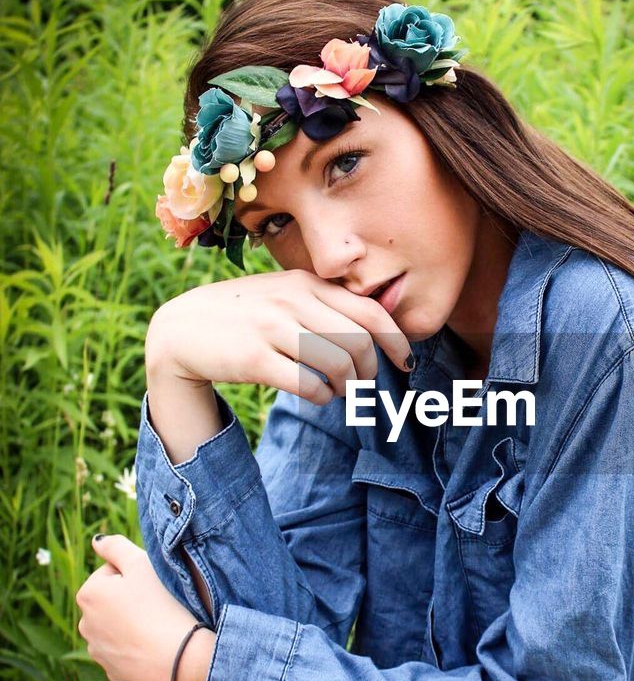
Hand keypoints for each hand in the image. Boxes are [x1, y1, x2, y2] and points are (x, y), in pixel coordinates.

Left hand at [75, 535, 212, 680]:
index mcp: (88, 593)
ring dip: (133, 622)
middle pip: (113, 600)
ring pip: (118, 625)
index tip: (153, 586)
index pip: (113, 572)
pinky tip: (155, 646)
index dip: (137, 575)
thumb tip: (97, 541)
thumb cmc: (162, 605)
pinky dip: (137, 646)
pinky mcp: (111, 670)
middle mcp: (85, 623)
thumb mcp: (141, 564)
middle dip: (131, 599)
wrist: (180, 659)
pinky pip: (125, 650)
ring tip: (157, 625)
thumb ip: (115, 546)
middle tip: (157, 605)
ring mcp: (97, 650)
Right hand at [145, 268, 413, 405]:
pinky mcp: (254, 359)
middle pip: (359, 342)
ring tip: (340, 390)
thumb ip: (322, 303)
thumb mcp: (281, 294)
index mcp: (305, 283)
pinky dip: (323, 397)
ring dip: (348, 386)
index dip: (396, 340)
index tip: (405, 361)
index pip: (369, 311)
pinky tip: (319, 395)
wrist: (181, 328)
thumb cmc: (243, 315)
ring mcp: (272, 329)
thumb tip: (375, 329)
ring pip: (338, 365)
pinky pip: (309, 385)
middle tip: (365, 383)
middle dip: (371, 369)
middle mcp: (292, 301)